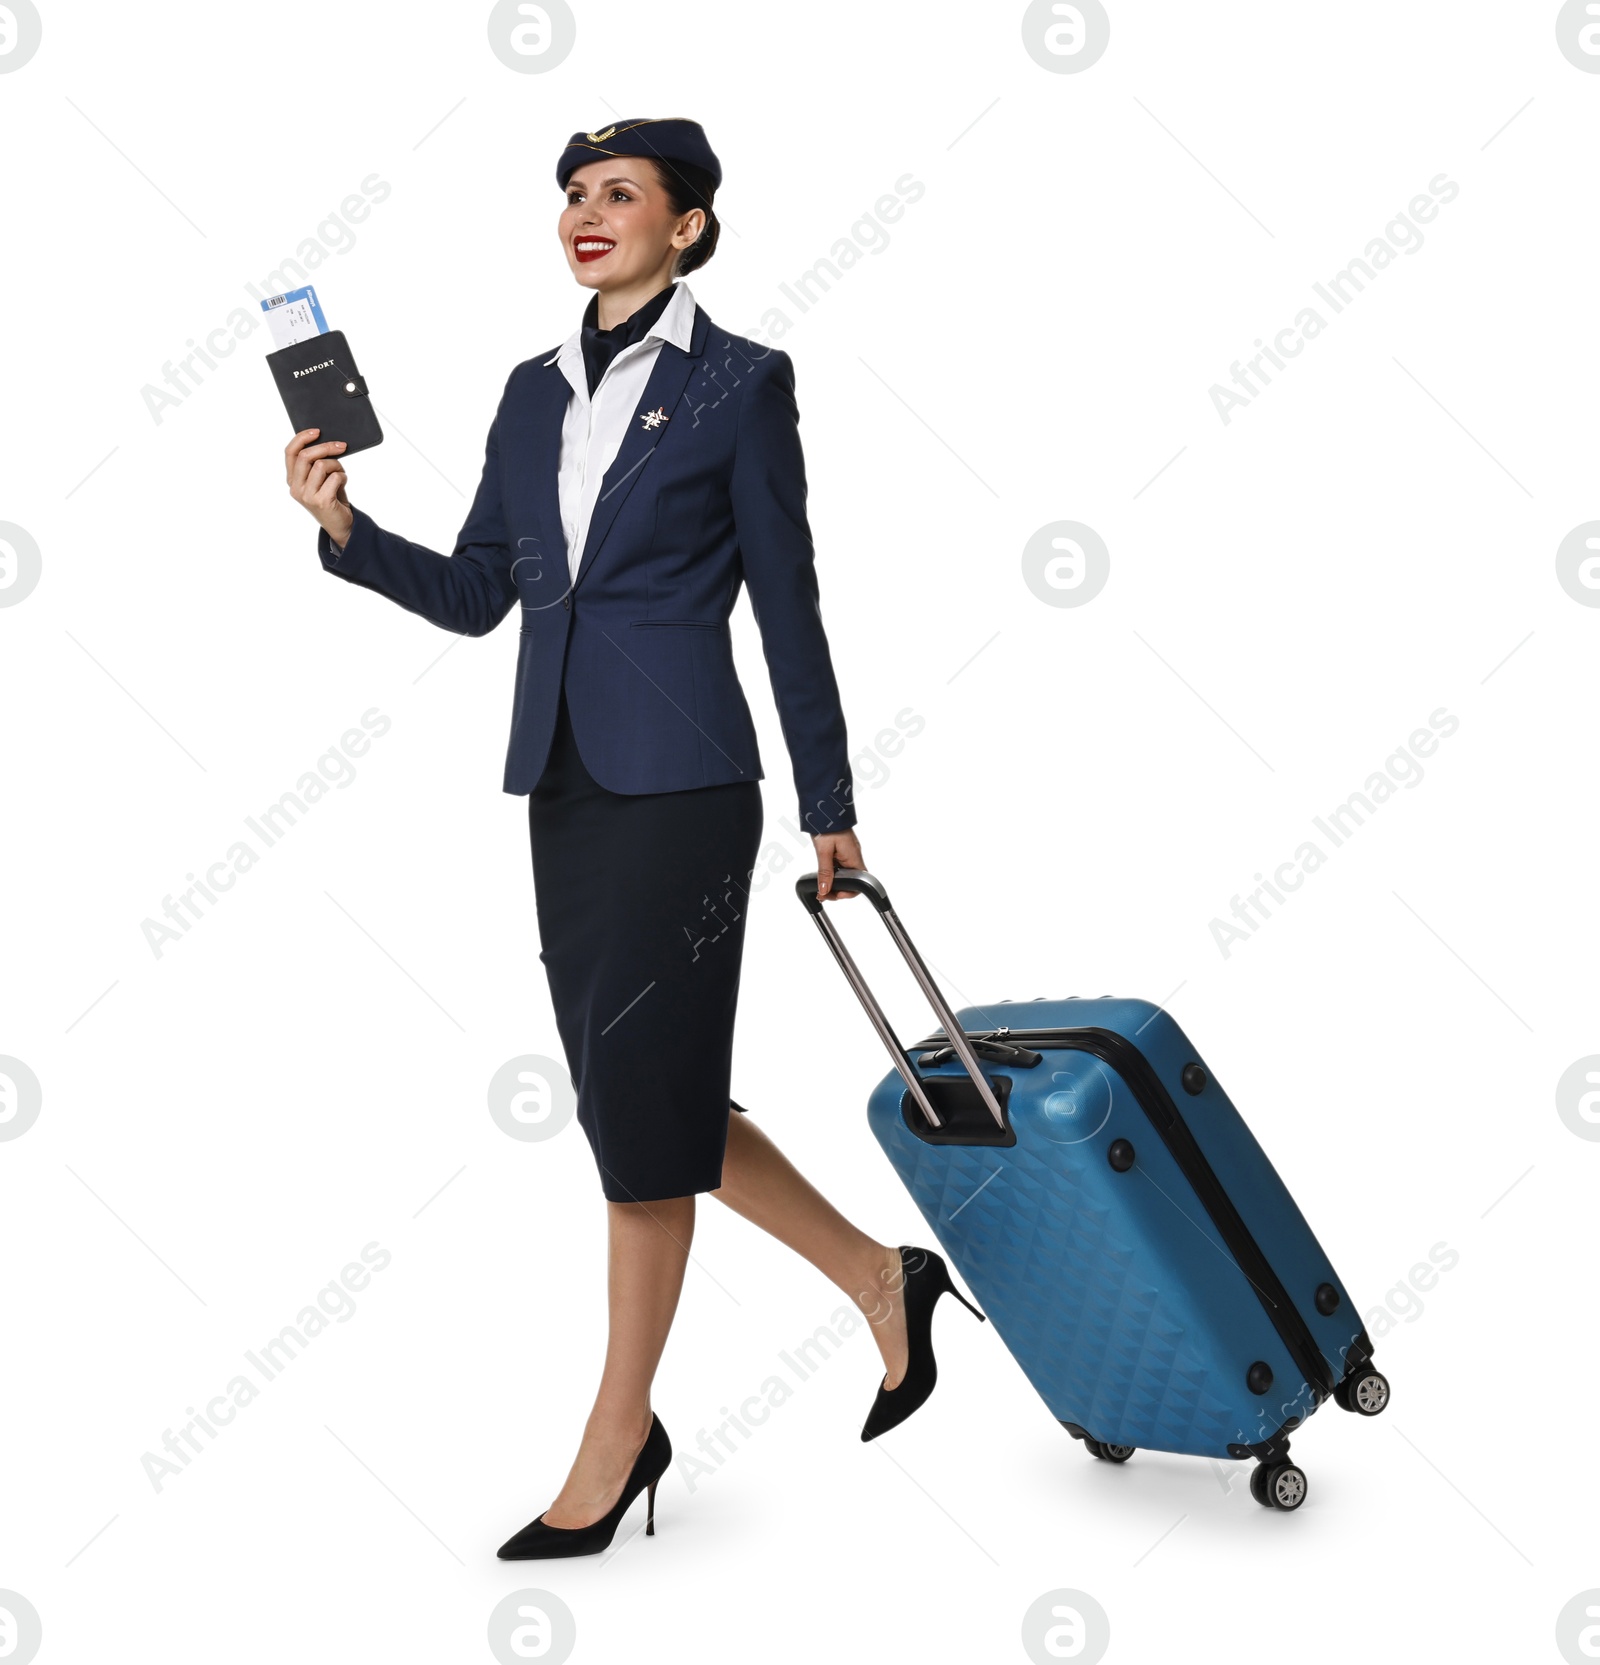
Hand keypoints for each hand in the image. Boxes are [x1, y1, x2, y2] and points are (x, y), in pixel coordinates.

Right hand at [286, 427, 353, 547]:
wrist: (341, 524)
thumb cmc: (332, 498)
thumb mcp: (321, 478)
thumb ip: (317, 463)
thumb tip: (326, 441)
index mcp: (292, 479)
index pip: (290, 452)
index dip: (302, 438)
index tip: (317, 431)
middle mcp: (296, 487)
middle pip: (306, 455)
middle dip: (326, 447)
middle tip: (341, 446)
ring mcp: (306, 495)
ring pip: (322, 465)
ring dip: (337, 465)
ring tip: (341, 474)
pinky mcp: (321, 501)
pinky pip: (335, 477)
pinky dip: (343, 477)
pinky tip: (343, 483)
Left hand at [813, 829, 864, 900]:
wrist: (824, 808)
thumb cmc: (827, 825)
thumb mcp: (824, 851)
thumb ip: (825, 872)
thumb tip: (824, 890)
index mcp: (854, 858)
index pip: (858, 883)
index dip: (848, 893)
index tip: (834, 895)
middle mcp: (853, 857)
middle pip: (850, 881)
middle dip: (838, 890)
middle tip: (822, 894)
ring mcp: (848, 854)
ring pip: (844, 875)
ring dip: (833, 883)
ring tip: (820, 887)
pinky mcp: (841, 851)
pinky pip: (839, 867)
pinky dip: (832, 874)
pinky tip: (823, 876)